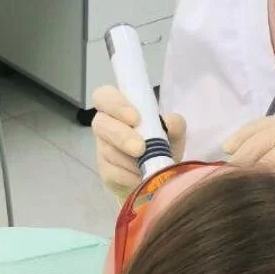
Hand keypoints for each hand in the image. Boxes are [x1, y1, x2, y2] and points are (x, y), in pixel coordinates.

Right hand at [91, 86, 186, 201]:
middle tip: (140, 148)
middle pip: (100, 124)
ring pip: (108, 151)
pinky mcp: (104, 171)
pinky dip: (129, 176)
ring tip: (148, 166)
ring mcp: (102, 149)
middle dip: (121, 136)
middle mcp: (106, 125)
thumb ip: (174, 123)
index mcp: (119, 108)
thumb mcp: (174, 133)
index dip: (116, 105)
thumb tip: (169, 123)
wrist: (160, 176)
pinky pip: (111, 172)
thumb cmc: (163, 145)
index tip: (135, 118)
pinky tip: (141, 177)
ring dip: (129, 160)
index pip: (104, 96)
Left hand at [223, 117, 274, 273]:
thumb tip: (234, 157)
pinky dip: (265, 183)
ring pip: (274, 154)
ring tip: (241, 182)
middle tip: (230, 165)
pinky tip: (259, 195)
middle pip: (274, 132)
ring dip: (252, 168)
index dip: (248, 131)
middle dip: (246, 147)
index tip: (227, 147)